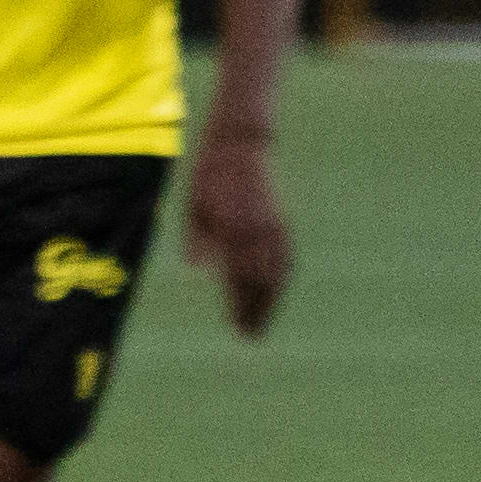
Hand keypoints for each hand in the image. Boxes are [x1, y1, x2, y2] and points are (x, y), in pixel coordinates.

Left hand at [188, 135, 291, 336]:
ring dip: (272, 299)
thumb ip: (198, 237)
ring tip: (263, 321)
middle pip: (260, 281)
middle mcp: (256, 231)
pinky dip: (284, 274)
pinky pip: (286, 253)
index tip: (237, 327)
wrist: (242, 145)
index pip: (238, 277)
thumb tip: (196, 268)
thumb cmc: (209, 177)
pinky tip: (279, 288)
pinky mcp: (279, 219)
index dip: (238, 305)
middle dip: (256, 311)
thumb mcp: (194, 205)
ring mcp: (272, 225)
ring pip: (277, 270)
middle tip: (251, 336)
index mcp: (232, 229)